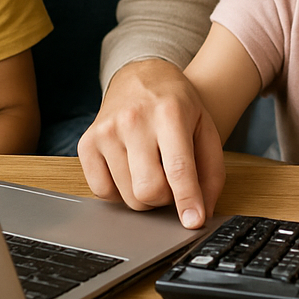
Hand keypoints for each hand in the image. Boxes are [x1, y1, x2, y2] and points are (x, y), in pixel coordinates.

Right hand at [77, 59, 224, 228]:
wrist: (141, 75)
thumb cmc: (176, 105)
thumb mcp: (205, 128)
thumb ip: (211, 172)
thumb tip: (201, 214)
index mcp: (169, 112)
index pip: (177, 168)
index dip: (187, 200)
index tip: (193, 222)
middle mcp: (133, 119)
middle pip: (148, 190)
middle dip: (165, 198)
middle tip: (170, 181)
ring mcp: (106, 130)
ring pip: (127, 196)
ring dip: (144, 194)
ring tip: (150, 169)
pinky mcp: (87, 142)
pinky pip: (102, 192)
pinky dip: (119, 192)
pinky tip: (129, 171)